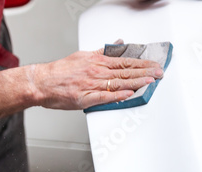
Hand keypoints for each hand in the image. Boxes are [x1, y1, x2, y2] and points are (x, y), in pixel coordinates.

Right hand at [29, 47, 162, 109]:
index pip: (125, 62)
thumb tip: (118, 44)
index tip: (154, 65)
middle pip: (125, 72)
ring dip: (136, 82)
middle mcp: (96, 72)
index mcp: (97, 62)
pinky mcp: (84, 98)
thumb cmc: (60, 72)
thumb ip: (103, 51)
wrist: (42, 82)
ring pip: (118, 83)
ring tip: (150, 82)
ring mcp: (91, 85)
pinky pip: (103, 97)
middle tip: (159, 73)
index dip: (142, 64)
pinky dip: (116, 95)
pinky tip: (128, 94)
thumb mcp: (83, 55)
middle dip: (145, 72)